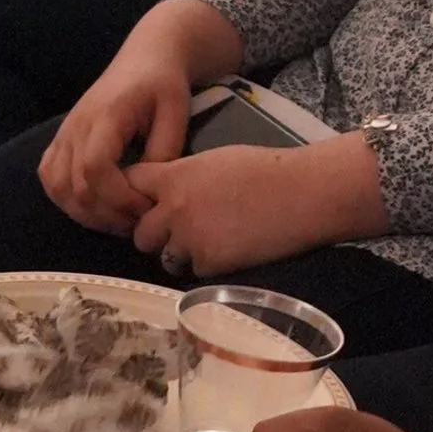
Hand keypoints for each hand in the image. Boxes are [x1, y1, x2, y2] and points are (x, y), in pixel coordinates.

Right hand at [42, 33, 199, 227]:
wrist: (146, 58)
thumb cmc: (163, 84)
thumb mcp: (176, 112)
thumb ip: (164, 150)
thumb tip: (148, 189)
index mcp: (106, 115)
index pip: (95, 167)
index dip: (118, 197)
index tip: (146, 207)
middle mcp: (76, 125)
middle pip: (74, 184)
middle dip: (106, 213)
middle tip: (137, 222)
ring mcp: (64, 132)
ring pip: (57, 186)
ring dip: (86, 213)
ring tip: (118, 220)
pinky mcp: (61, 139)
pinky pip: (49, 176)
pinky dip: (66, 199)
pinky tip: (95, 207)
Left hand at [123, 129, 378, 274]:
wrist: (301, 194)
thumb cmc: (266, 169)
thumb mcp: (215, 161)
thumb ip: (185, 177)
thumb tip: (169, 191)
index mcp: (175, 177)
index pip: (131, 184)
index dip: (138, 193)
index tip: (149, 199)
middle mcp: (174, 209)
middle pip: (139, 232)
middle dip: (155, 233)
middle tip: (178, 230)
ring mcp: (190, 239)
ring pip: (163, 256)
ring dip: (178, 252)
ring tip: (205, 242)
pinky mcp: (209, 263)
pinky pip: (193, 270)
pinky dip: (205, 264)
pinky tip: (227, 250)